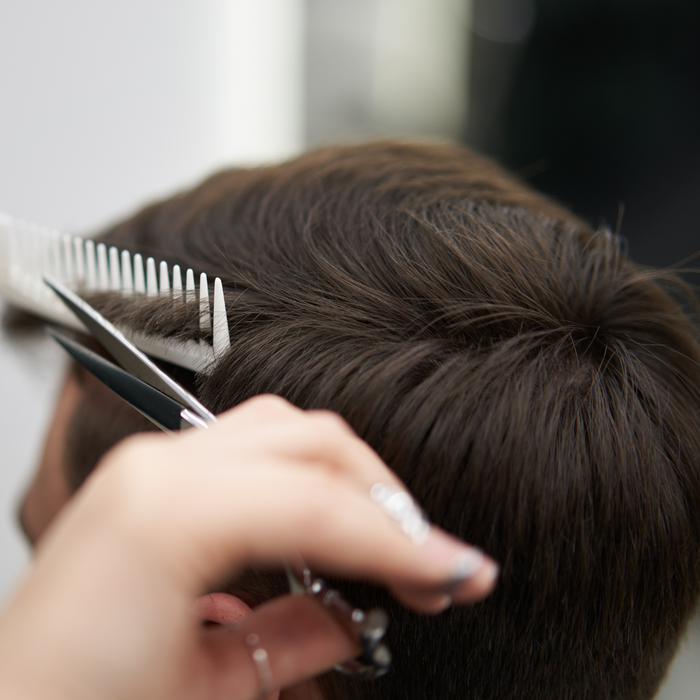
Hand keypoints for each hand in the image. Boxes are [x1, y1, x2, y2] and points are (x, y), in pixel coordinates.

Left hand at [0, 395, 497, 699]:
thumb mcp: (203, 696)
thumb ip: (296, 640)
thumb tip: (360, 612)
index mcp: (165, 511)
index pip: (318, 502)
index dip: (403, 539)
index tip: (459, 573)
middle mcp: (157, 469)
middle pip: (312, 442)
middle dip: (385, 499)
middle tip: (431, 562)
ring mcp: (152, 468)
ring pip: (285, 432)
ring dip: (349, 482)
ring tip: (387, 542)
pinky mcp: (152, 486)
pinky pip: (250, 457)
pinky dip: (305, 487)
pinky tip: (325, 538)